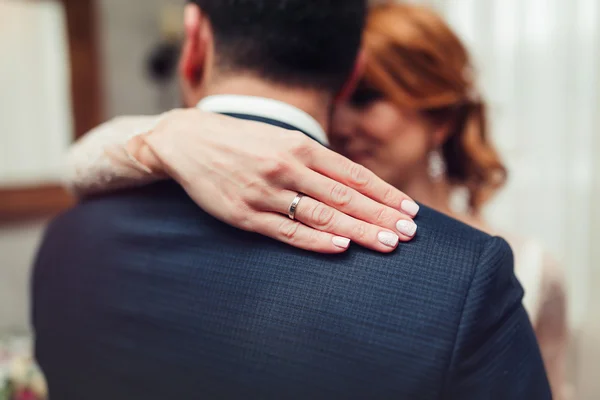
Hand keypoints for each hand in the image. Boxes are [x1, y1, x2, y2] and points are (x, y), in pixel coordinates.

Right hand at [127, 109, 419, 252]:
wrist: (187, 141)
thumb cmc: (242, 140)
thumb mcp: (281, 138)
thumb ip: (315, 160)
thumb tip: (353, 183)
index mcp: (299, 146)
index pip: (353, 174)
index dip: (384, 193)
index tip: (408, 208)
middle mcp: (287, 167)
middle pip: (344, 197)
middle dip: (381, 215)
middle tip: (410, 233)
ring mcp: (266, 192)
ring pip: (322, 216)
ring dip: (359, 231)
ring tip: (388, 243)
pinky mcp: (246, 215)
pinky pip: (287, 232)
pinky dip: (316, 242)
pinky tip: (342, 248)